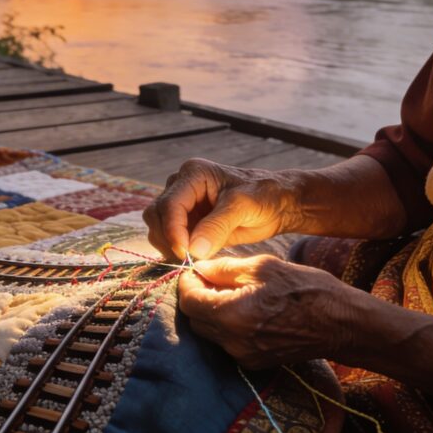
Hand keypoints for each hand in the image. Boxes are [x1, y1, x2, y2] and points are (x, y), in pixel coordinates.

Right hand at [142, 158, 301, 260]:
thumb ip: (217, 226)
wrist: (277, 204)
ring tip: (193, 258)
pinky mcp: (187, 222)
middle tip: (188, 258)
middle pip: (156, 215)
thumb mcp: (242, 207)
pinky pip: (169, 238)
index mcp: (193, 174)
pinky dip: (175, 251)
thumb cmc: (263, 196)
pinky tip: (193, 257)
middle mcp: (182, 187)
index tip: (185, 253)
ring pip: (157, 228)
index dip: (172, 230)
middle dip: (168, 238)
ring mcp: (183, 205)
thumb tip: (193, 250)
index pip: (169, 204)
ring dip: (169, 246)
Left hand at [178, 255, 360, 368]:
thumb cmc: (305, 288)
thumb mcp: (263, 266)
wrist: (340, 323)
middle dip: (197, 297)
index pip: (188, 301)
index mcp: (233, 315)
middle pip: (195, 320)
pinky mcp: (254, 363)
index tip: (195, 270)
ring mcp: (244, 356)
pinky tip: (244, 308)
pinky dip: (226, 325)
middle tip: (211, 278)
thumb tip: (199, 268)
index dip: (187, 282)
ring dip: (210, 311)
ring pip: (209, 333)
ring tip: (230, 291)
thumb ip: (224, 268)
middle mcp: (234, 342)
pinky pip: (227, 342)